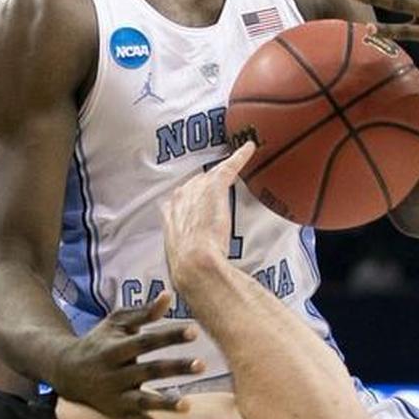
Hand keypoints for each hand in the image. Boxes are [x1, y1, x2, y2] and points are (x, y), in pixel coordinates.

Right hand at [54, 291, 204, 418]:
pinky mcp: (118, 412)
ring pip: (142, 401)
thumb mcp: (116, 324)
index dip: (169, 335)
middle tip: (202, 365)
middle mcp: (115, 374)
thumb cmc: (99, 342)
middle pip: (148, 371)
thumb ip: (143, 313)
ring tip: (188, 406)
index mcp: (115, 349)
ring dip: (165, 404)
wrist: (66, 371)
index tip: (194, 330)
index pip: (146, 341)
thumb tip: (169, 296)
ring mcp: (116, 396)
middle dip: (174, 368)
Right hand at [161, 141, 254, 286]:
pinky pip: (229, 166)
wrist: (194, 264)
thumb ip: (183, 255)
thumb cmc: (187, 269)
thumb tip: (186, 269)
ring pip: (212, 175)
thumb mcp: (179, 260)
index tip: (200, 203)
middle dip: (207, 186)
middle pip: (196, 184)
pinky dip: (239, 156)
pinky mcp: (214, 187)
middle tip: (221, 190)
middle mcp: (180, 198)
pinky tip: (249, 148)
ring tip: (235, 163)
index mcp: (169, 215)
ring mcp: (196, 191)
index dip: (193, 201)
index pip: (182, 199)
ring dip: (224, 170)